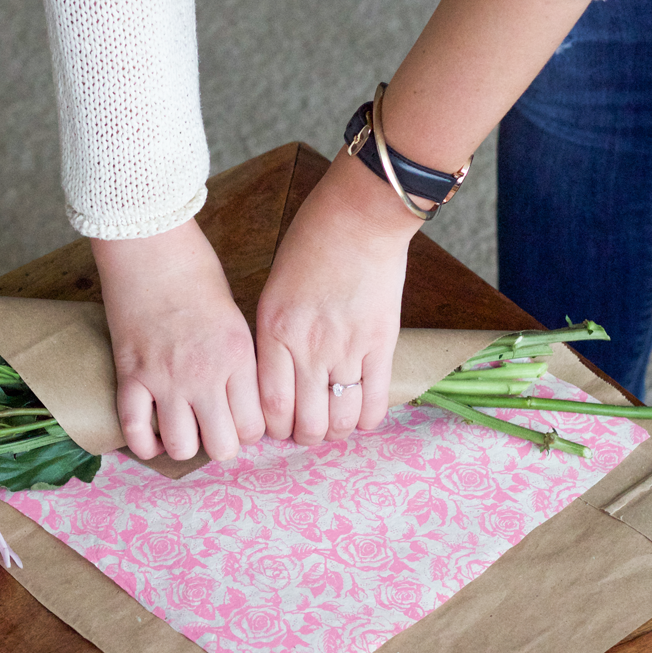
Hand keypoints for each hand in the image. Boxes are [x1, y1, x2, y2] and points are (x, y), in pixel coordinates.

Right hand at [92, 220, 265, 461]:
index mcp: (238, 358)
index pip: (254, 426)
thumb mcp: (236, 317)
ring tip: (184, 432)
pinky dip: (145, 444)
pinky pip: (136, 431)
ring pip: (181, 448)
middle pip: (222, 447)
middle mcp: (205, 376)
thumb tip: (243, 399)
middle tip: (215, 430)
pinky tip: (154, 440)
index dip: (250, 432)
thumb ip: (241, 362)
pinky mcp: (130, 375)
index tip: (241, 423)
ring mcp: (165, 379)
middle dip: (221, 445)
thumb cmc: (196, 273)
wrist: (149, 248)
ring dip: (185, 446)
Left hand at [256, 152, 424, 445]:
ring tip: (334, 426)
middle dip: (304, 436)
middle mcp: (308, 347)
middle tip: (307, 431)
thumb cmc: (312, 243)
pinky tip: (362, 417)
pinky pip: (375, 400)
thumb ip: (274, 334)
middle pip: (305, 421)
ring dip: (336, 432)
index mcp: (274, 331)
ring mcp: (347, 348)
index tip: (278, 426)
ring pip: (340, 419)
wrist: (360, 216)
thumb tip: (278, 378)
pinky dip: (368, 419)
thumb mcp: (275, 289)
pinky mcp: (382, 343)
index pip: (269, 404)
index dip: (273, 427)